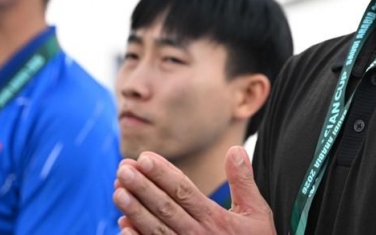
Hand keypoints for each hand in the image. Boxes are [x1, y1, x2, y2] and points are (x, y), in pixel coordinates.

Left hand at [114, 146, 276, 234]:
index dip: (163, 174)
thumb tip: (234, 149)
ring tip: (118, 190)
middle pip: (165, 207)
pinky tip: (122, 224)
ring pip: (155, 229)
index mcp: (216, 220)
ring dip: (135, 209)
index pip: (184, 191)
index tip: (144, 158)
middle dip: (142, 187)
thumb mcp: (257, 213)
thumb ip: (244, 181)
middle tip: (123, 168)